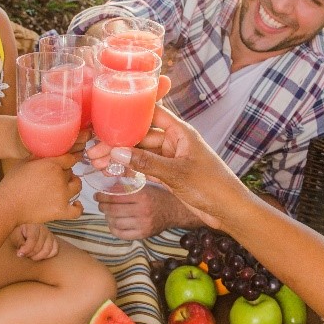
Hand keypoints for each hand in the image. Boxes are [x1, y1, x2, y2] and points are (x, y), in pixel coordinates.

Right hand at [0, 153, 82, 223]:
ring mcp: (63, 195)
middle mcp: (60, 178)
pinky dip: (78, 207)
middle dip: (64, 174)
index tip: (68, 162)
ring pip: (77, 186)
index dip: (68, 160)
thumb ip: (39, 157)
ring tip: (63, 188)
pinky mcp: (61, 211)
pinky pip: (77, 210)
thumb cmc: (13, 183)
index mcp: (52, 164)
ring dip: (72, 185)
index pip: (70, 159)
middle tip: (53, 179)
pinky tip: (75, 204)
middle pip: (71, 172)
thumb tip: (48, 153)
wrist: (8, 205)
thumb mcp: (24, 163)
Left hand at [11, 222, 59, 259]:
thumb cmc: (17, 232)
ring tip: (30, 256)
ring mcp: (50, 234)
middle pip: (40, 246)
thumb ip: (19, 243)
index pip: (33, 239)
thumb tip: (22, 253)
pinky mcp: (53, 240)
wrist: (22, 229)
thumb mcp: (15, 235)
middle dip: (31, 254)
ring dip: (38, 256)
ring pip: (48, 249)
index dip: (26, 249)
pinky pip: (54, 250)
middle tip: (23, 255)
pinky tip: (38, 255)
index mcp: (33, 224)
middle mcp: (43, 228)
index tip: (19, 254)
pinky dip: (47, 256)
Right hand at [87, 106, 248, 230]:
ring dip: (121, 157)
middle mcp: (175, 141)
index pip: (151, 113)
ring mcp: (171, 157)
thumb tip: (117, 152)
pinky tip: (113, 171)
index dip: (130, 113)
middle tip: (94, 151)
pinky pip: (145, 166)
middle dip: (118, 142)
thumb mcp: (176, 173)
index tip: (107, 116)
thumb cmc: (212, 186)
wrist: (229, 210)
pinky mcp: (169, 173)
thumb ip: (146, 162)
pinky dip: (130, 168)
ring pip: (141, 152)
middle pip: (141, 135)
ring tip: (97, 163)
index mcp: (181, 132)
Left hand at [95, 184, 196, 239]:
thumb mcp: (145, 186)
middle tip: (100, 204)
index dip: (103, 196)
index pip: (115, 197)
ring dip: (107, 217)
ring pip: (115, 222)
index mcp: (142, 196)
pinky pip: (122, 234)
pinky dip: (114, 228)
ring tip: (108, 213)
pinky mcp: (144, 235)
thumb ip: (127, 186)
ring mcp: (143, 225)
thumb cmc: (159, 196)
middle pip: (113, 210)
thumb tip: (107, 187)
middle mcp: (143, 211)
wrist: (176, 211)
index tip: (97, 195)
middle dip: (102, 206)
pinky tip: (114, 223)